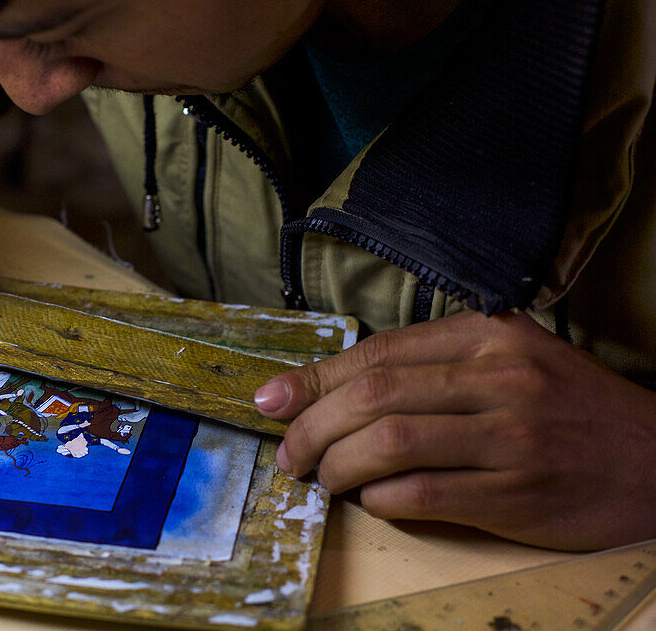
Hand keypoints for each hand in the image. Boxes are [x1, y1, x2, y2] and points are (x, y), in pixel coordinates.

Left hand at [253, 310, 655, 549]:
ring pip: (389, 444)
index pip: (376, 353)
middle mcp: (498, 377)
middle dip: (311, 427)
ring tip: (322, 479)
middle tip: (289, 453)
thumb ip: (426, 365)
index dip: (313, 379)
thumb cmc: (565, 408)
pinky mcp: (519, 493)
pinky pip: (423, 496)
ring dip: (337, 466)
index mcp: (486, 336)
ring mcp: (511, 436)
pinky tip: (372, 501)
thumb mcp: (505, 361)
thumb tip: (327, 387)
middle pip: (372, 396)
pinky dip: (381, 501)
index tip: (272, 400)